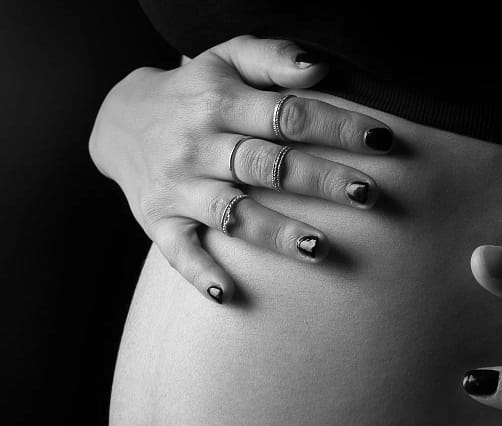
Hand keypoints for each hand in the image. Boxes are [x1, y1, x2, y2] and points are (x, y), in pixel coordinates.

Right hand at [88, 35, 393, 302]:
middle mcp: (198, 145)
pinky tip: (227, 293)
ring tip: (319, 248)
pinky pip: (177, 250)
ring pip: (232, 212)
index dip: (336, 126)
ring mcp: (177, 187)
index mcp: (220, 102)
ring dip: (274, 231)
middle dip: (319, 180)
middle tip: (367, 195)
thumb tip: (319, 69)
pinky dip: (199, 272)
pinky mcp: (157, 221)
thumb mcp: (225, 57)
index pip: (287, 115)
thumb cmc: (192, 90)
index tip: (382, 141)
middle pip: (266, 165)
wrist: (119, 121)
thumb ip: (272, 57)